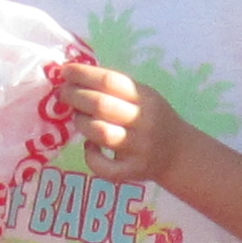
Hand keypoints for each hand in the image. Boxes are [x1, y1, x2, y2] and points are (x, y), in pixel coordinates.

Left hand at [62, 62, 188, 188]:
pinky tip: (90, 147)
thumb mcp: (144, 96)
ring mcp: (139, 148)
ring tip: (78, 119)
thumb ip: (116, 88)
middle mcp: (144, 121)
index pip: (110, 81)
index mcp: (146, 98)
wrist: (178, 153)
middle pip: (101, 105)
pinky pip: (103, 166)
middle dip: (74, 96)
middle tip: (63, 94)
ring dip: (81, 123)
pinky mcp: (133, 171)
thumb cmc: (153, 118)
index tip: (66, 72)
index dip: (83, 74)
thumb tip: (74, 77)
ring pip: (99, 133)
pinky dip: (90, 156)